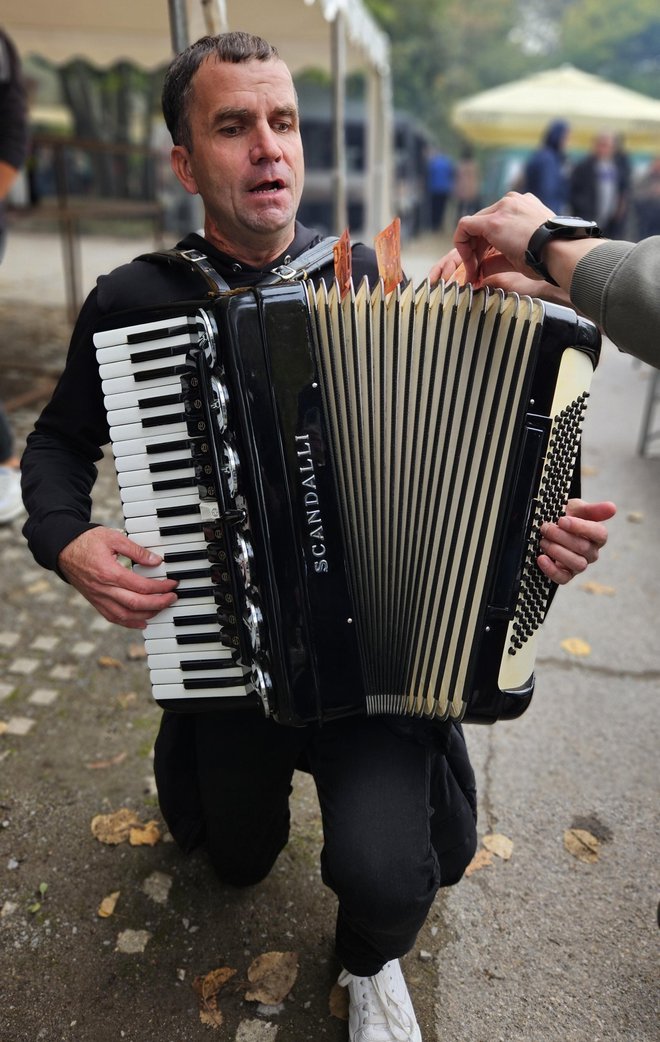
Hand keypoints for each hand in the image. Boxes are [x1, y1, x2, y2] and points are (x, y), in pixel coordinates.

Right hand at [58, 527, 177, 628]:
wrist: (62, 549)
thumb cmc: (87, 541)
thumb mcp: (113, 538)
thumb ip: (136, 550)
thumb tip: (156, 561)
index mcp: (109, 573)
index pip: (141, 586)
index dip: (160, 587)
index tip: (172, 584)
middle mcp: (103, 589)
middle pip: (136, 604)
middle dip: (159, 603)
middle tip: (172, 598)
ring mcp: (98, 598)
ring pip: (125, 615)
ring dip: (146, 615)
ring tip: (161, 608)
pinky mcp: (95, 601)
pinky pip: (113, 617)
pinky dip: (129, 622)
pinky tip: (142, 621)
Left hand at [427, 192, 570, 302]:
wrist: (561, 252)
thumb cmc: (549, 257)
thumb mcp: (523, 252)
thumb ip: (499, 259)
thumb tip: (481, 271)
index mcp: (524, 206)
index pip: (496, 221)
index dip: (485, 244)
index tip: (485, 261)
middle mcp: (512, 202)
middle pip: (483, 223)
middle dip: (476, 248)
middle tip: (476, 270)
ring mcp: (503, 207)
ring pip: (474, 225)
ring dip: (470, 250)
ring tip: (474, 271)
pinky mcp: (493, 220)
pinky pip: (465, 227)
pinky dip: (462, 246)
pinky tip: (469, 264)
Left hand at [536, 499, 615, 584]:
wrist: (549, 526)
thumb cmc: (566, 517)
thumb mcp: (577, 508)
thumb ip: (593, 509)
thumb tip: (612, 507)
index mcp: (597, 535)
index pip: (599, 534)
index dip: (581, 527)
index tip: (562, 520)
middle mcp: (591, 552)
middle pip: (584, 548)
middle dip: (562, 537)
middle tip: (546, 528)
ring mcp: (579, 565)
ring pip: (577, 564)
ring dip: (558, 552)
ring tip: (544, 541)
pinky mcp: (566, 575)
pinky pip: (563, 578)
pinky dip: (551, 570)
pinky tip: (541, 558)